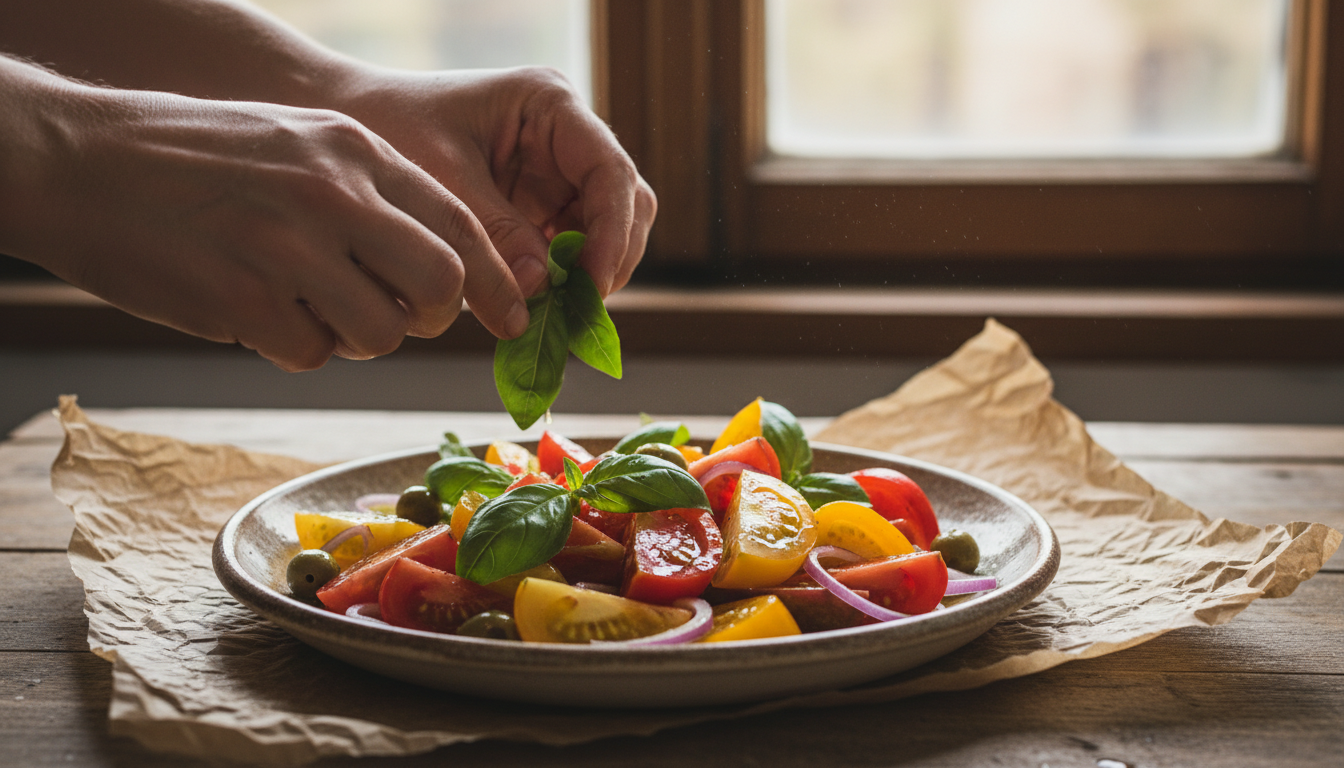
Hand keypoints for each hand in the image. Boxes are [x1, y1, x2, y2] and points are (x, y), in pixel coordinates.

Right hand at [4, 72, 528, 370]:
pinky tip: (257, 308)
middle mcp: (332, 195)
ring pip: (380, 333)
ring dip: (356, 335)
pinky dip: (296, 346)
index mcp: (355, 150)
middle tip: (399, 317)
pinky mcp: (243, 301)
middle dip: (430, 317)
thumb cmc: (197, 155)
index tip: (511, 315)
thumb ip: (374, 194)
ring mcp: (287, 249)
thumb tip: (446, 265)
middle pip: (438, 286)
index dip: (493, 281)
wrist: (82, 161)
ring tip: (307, 304)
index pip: (460, 225)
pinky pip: (312, 355)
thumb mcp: (300, 141)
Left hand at [336, 66, 655, 297]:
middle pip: (625, 205)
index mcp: (549, 105)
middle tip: (574, 310)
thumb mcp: (440, 179)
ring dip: (587, 276)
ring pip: (607, 233)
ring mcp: (558, 173)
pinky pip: (571, 250)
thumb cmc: (390, 125)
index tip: (591, 285)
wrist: (353, 119)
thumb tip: (542, 290)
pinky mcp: (541, 206)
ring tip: (552, 313)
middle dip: (608, 260)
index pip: (610, 172)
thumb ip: (494, 233)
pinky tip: (535, 305)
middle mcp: (566, 137)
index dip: (611, 233)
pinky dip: (560, 282)